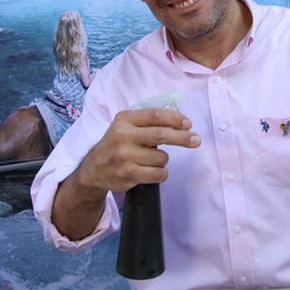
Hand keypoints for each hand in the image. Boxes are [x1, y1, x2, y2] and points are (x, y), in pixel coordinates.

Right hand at [77, 106, 200, 193]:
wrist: (93, 170)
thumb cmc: (116, 145)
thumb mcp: (125, 126)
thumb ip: (148, 121)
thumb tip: (179, 119)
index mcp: (124, 119)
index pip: (155, 115)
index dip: (175, 119)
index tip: (188, 124)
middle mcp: (122, 136)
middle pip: (162, 135)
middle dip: (183, 138)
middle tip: (196, 140)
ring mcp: (124, 156)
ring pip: (161, 158)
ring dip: (164, 160)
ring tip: (153, 160)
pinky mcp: (127, 174)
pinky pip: (157, 174)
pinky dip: (161, 173)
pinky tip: (154, 171)